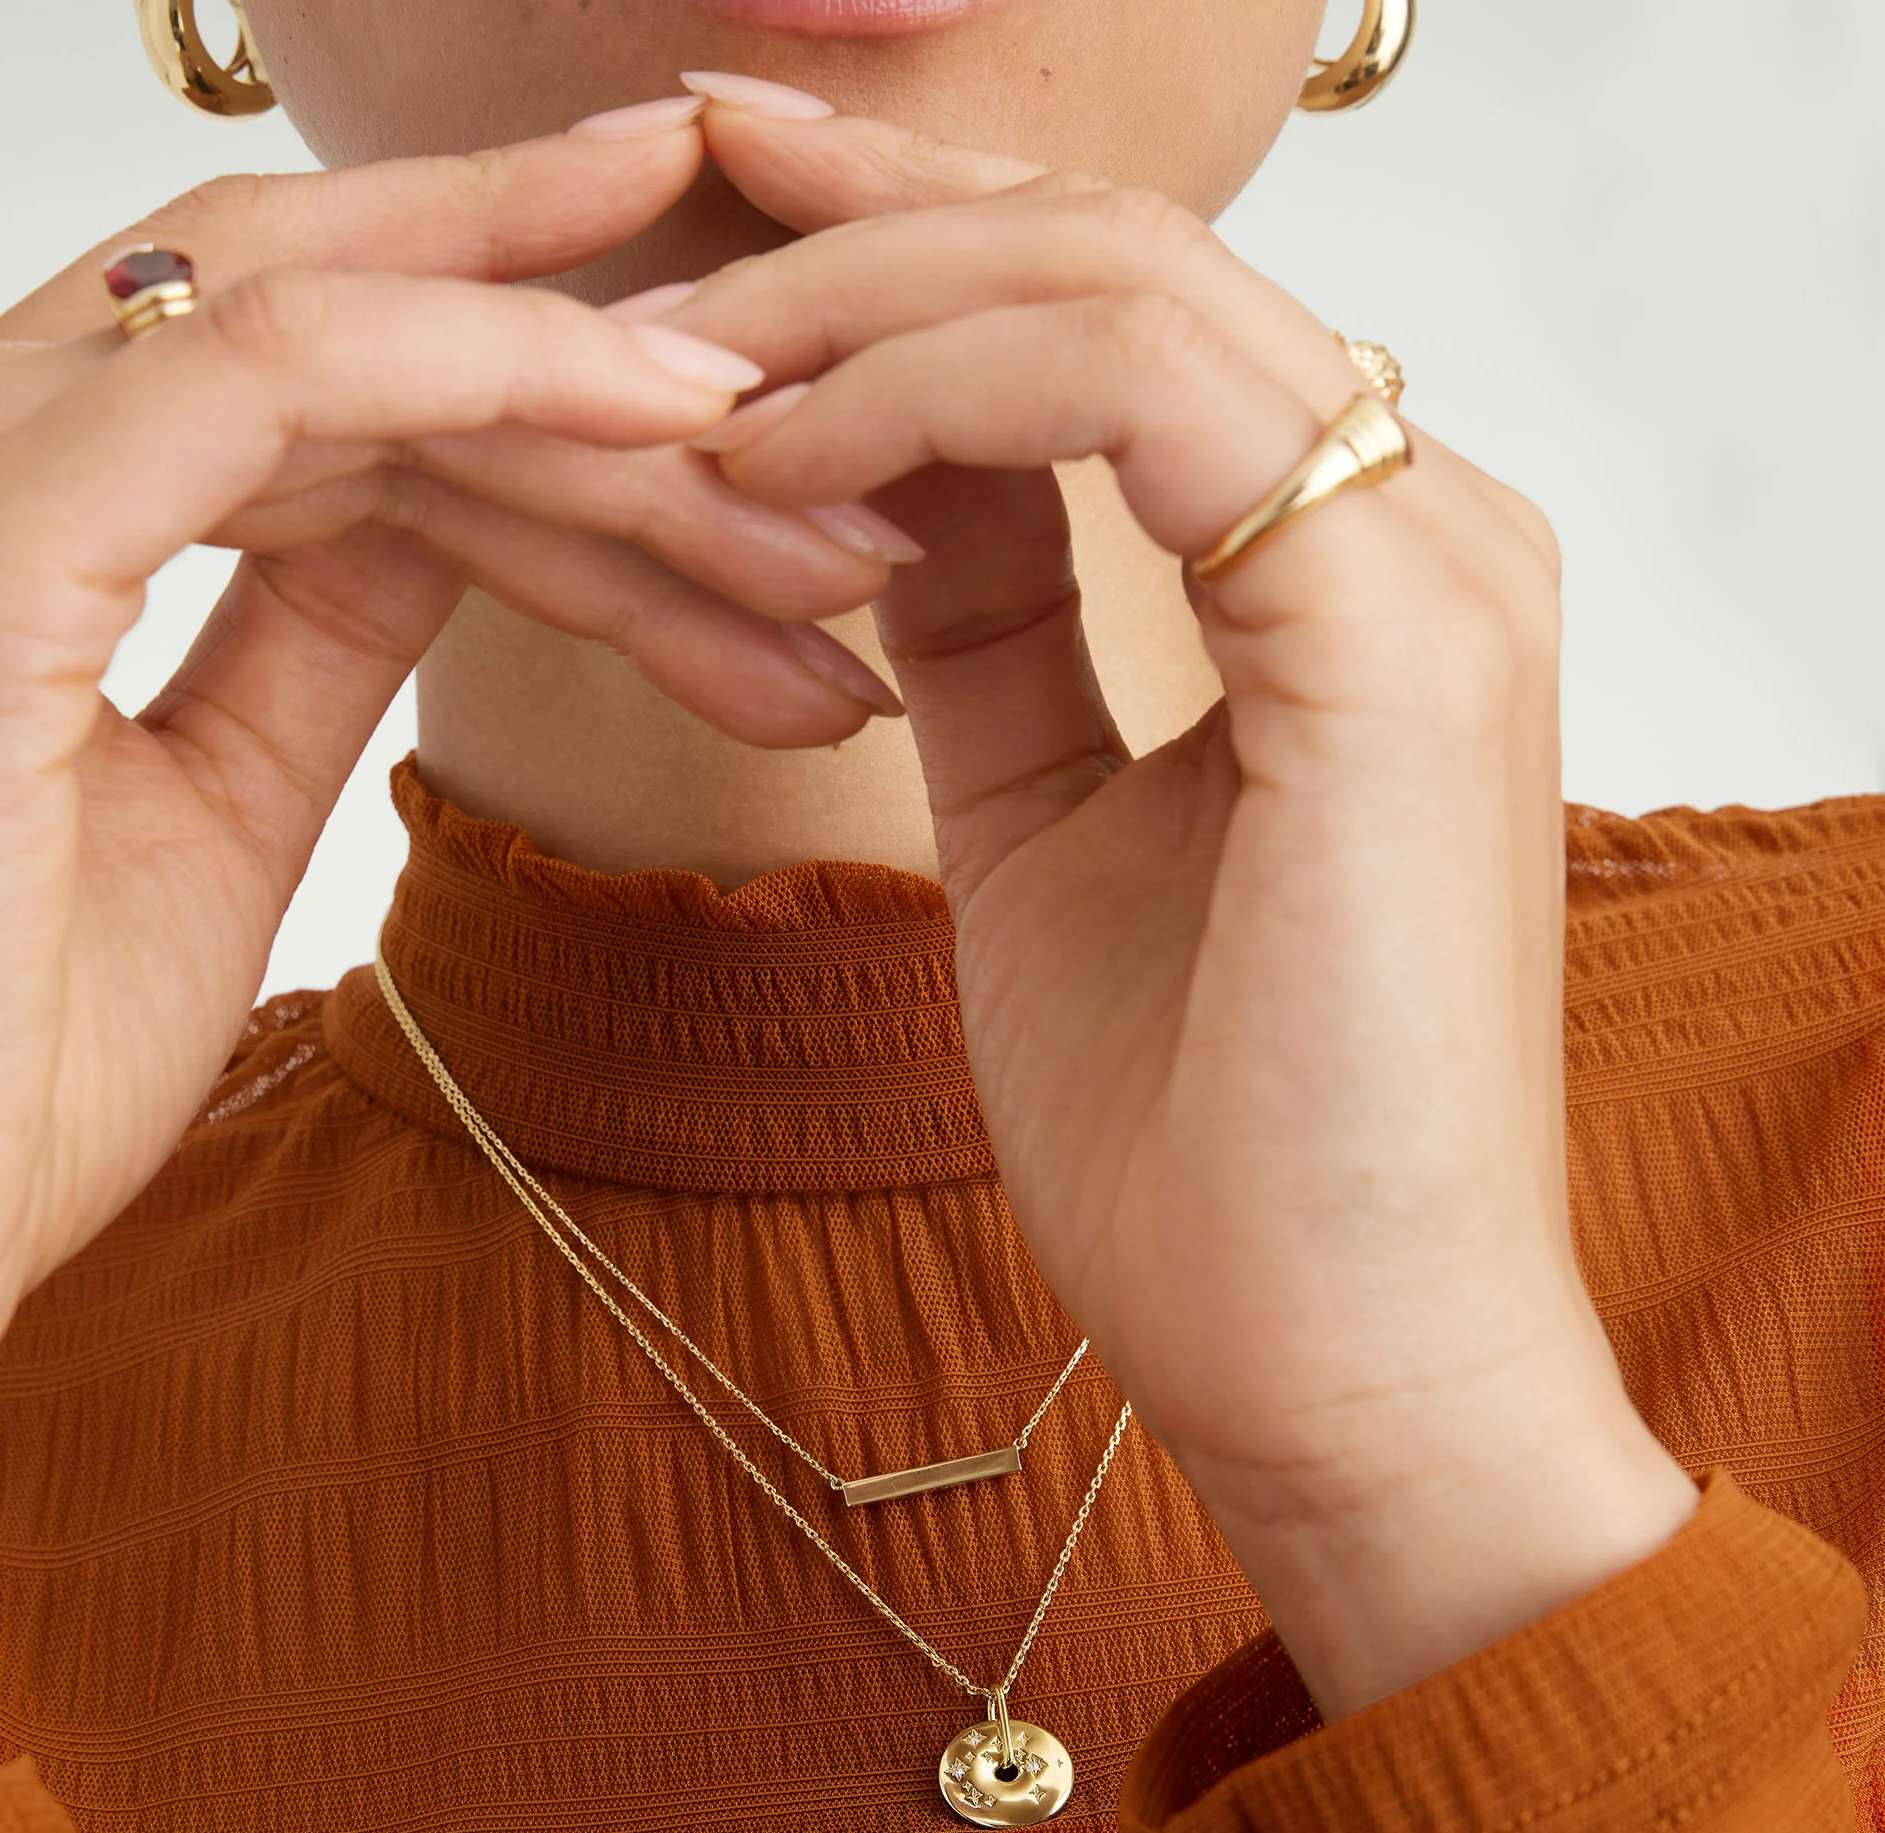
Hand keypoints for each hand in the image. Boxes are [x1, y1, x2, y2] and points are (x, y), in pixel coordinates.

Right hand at [0, 110, 907, 1695]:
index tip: (761, 450)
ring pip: (372, 352)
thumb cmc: (8, 1064)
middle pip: (384, 350)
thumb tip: (443, 518)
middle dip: (641, 415)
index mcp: (41, 493)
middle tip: (862, 493)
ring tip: (839, 509)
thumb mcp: (214, 804)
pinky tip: (678, 411)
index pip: (351, 395)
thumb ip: (309, 625)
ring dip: (629, 425)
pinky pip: (279, 379)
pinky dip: (488, 368)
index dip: (565, 404)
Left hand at [667, 101, 1700, 1715]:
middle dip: (865, 217)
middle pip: (1115, 254)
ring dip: (865, 299)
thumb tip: (881, 492)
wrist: (1333, 1371)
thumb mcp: (1048, 834)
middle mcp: (1422, 534)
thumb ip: (999, 636)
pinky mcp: (1398, 636)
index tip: (723, 246)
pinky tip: (768, 473)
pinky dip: (925, 400)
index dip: (912, 258)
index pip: (1119, 326)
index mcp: (1352, 581)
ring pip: (1122, 283)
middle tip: (667, 197)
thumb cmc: (1202, 1147)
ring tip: (674, 362)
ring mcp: (1429, 570)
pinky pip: (1133, 397)